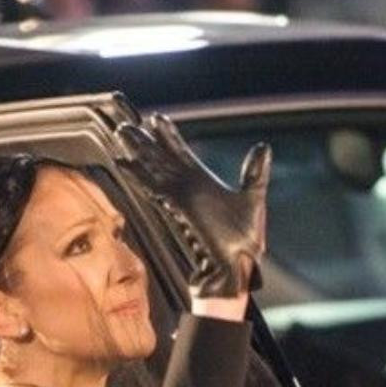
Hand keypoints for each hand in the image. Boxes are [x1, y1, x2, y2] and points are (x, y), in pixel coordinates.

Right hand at [117, 113, 270, 297]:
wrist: (236, 267)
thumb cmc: (245, 241)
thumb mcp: (254, 199)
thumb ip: (255, 172)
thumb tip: (263, 147)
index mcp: (203, 183)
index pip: (182, 154)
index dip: (169, 136)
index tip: (157, 119)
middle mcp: (188, 189)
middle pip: (162, 159)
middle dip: (145, 141)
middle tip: (128, 124)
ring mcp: (180, 199)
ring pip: (154, 169)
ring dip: (138, 152)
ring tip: (121, 134)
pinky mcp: (177, 210)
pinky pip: (154, 188)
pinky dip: (138, 175)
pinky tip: (124, 163)